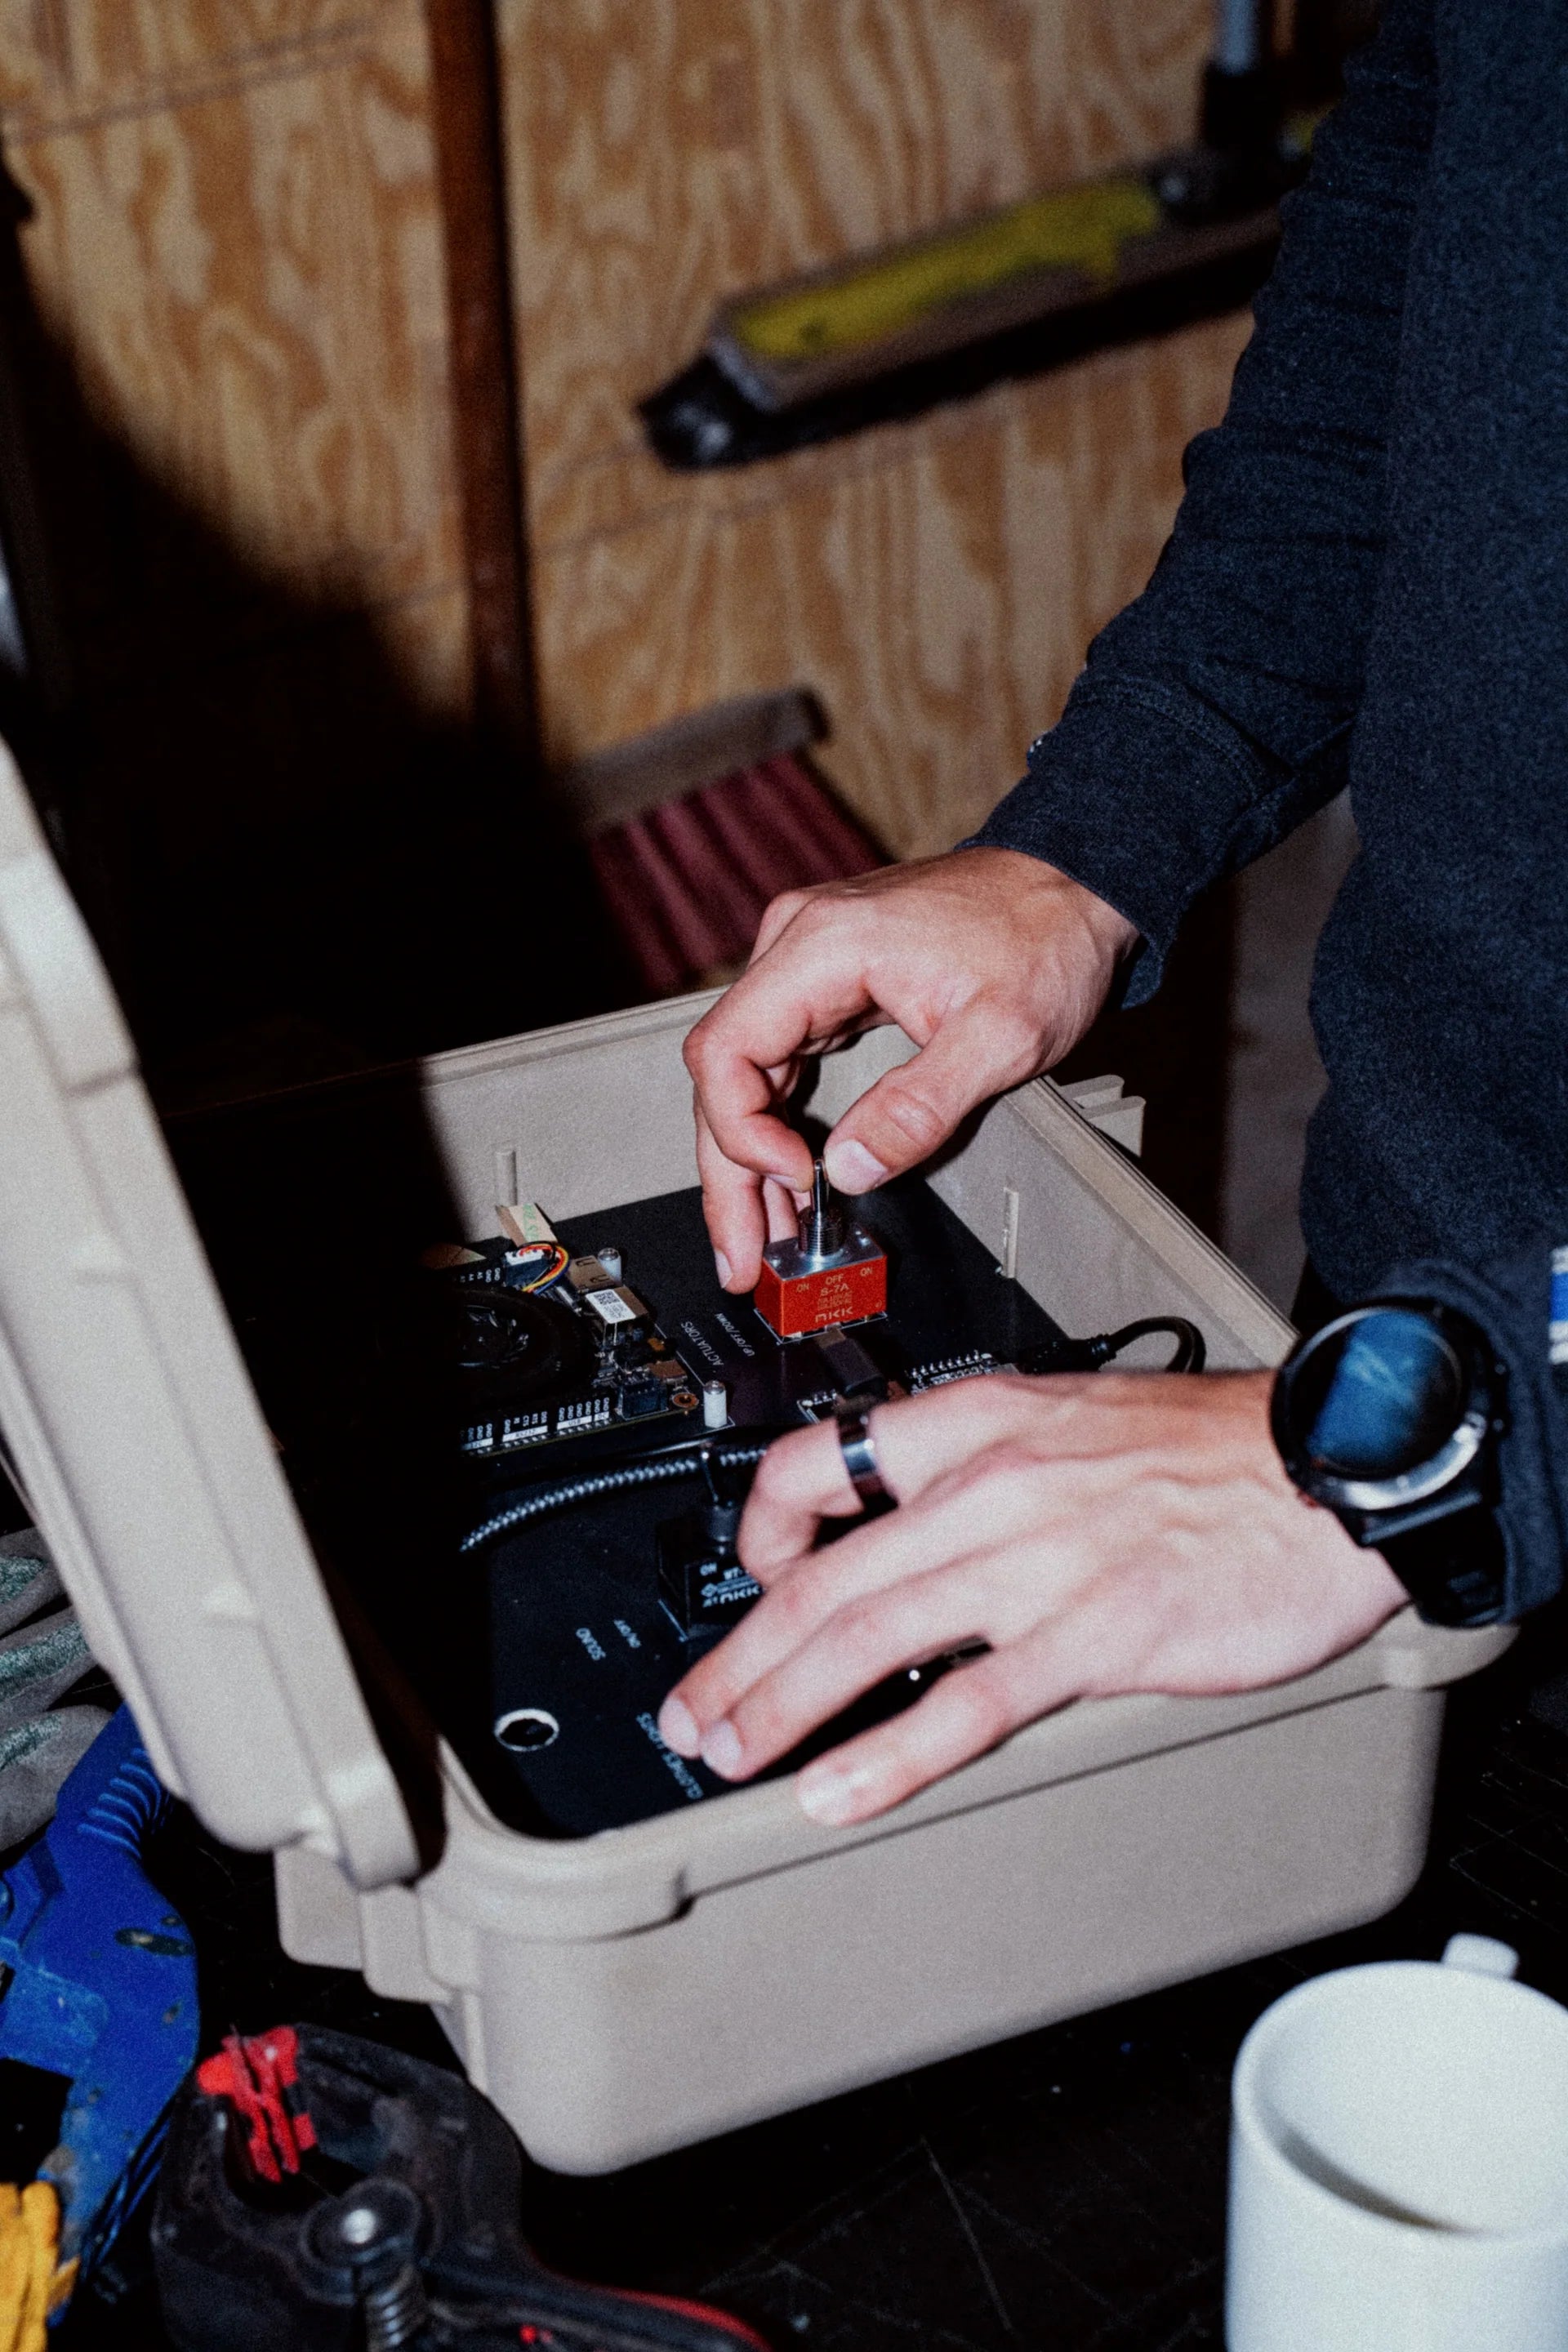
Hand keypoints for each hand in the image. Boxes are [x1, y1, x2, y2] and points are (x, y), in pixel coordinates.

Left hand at [658, 1370, 1404, 1826]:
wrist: (1332, 1461)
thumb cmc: (1219, 1450)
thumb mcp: (1075, 1420)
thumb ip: (995, 1467)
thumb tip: (934, 1522)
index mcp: (978, 1420)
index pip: (819, 1458)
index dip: (760, 1525)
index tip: (748, 1574)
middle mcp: (987, 1482)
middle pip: (820, 1576)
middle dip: (738, 1656)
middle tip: (693, 1714)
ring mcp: (1035, 1559)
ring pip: (865, 1637)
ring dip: (779, 1705)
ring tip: (731, 1755)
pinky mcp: (1094, 1632)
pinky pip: (967, 1702)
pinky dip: (888, 1754)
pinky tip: (838, 1790)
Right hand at [683, 847, 1136, 1290]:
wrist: (1072, 885)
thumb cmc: (1042, 937)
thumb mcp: (999, 1035)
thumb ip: (920, 1107)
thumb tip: (850, 1167)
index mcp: (823, 945)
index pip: (727, 1051)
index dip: (743, 1132)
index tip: (797, 1181)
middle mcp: (799, 945)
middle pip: (724, 1074)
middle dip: (730, 1173)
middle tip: (743, 1255)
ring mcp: (809, 964)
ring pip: (744, 1076)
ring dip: (747, 1160)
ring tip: (759, 1239)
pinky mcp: (828, 985)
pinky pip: (777, 1064)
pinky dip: (775, 1128)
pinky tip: (784, 1186)